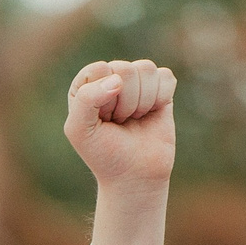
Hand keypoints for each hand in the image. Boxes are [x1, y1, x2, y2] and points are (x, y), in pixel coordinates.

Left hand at [64, 59, 174, 244]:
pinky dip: (160, 99)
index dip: (103, 97)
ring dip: (142, 101)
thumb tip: (117, 80)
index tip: (103, 119)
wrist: (134, 176)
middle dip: (124, 102)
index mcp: (86, 83)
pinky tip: (151, 114)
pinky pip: (165, 77)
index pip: (99, 69)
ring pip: (146, 70)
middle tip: (120, 122)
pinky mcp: (160, 88)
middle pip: (124, 69)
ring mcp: (137, 81)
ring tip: (134, 119)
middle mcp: (110, 77)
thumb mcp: (79, 130)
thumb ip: (85, 99)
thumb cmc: (103, 153)